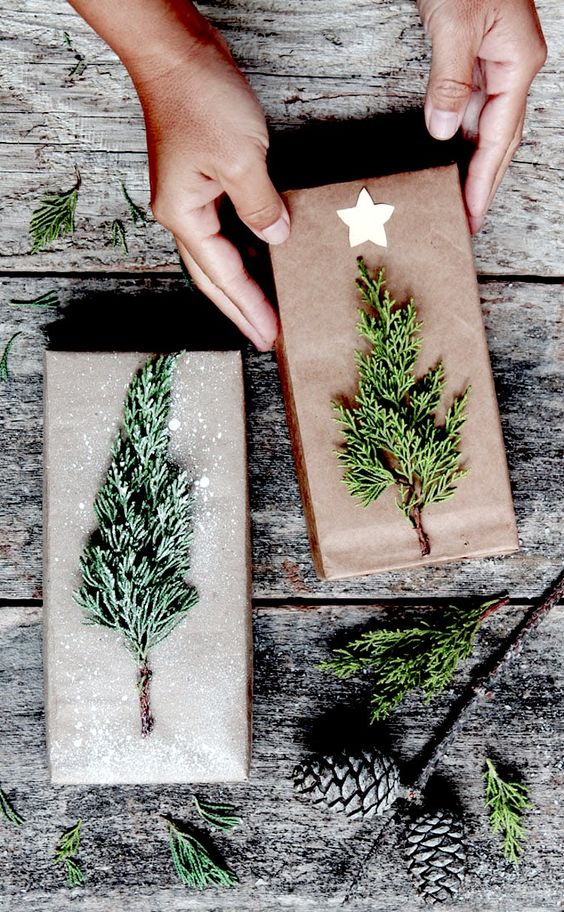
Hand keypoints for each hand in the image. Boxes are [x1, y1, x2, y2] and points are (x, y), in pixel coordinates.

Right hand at [134, 17, 288, 349]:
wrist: (176, 52)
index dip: (249, 306)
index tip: (271, 333)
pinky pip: (226, 227)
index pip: (223, 275)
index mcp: (183, 215)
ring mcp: (189, 196)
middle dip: (240, 308)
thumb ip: (260, 206)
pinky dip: (245, 247)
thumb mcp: (240, 159)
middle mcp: (181, 212)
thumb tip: (276, 238)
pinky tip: (264, 256)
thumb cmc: (199, 98)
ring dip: (242, 283)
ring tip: (267, 308)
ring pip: (219, 254)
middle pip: (213, 276)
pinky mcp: (202, 179)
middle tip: (265, 337)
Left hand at [417, 0, 546, 232]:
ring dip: (471, 163)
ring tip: (455, 199)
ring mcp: (497, 64)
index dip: (484, 180)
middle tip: (466, 221)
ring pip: (484, 127)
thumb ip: (450, 81)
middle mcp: (512, 67)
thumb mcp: (455, 24)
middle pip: (499, 139)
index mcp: (518, 63)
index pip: (500, 137)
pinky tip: (448, 158)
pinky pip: (470, 108)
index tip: (471, 214)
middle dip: (483, 182)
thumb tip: (444, 132)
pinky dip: (460, 136)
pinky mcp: (478, 58)